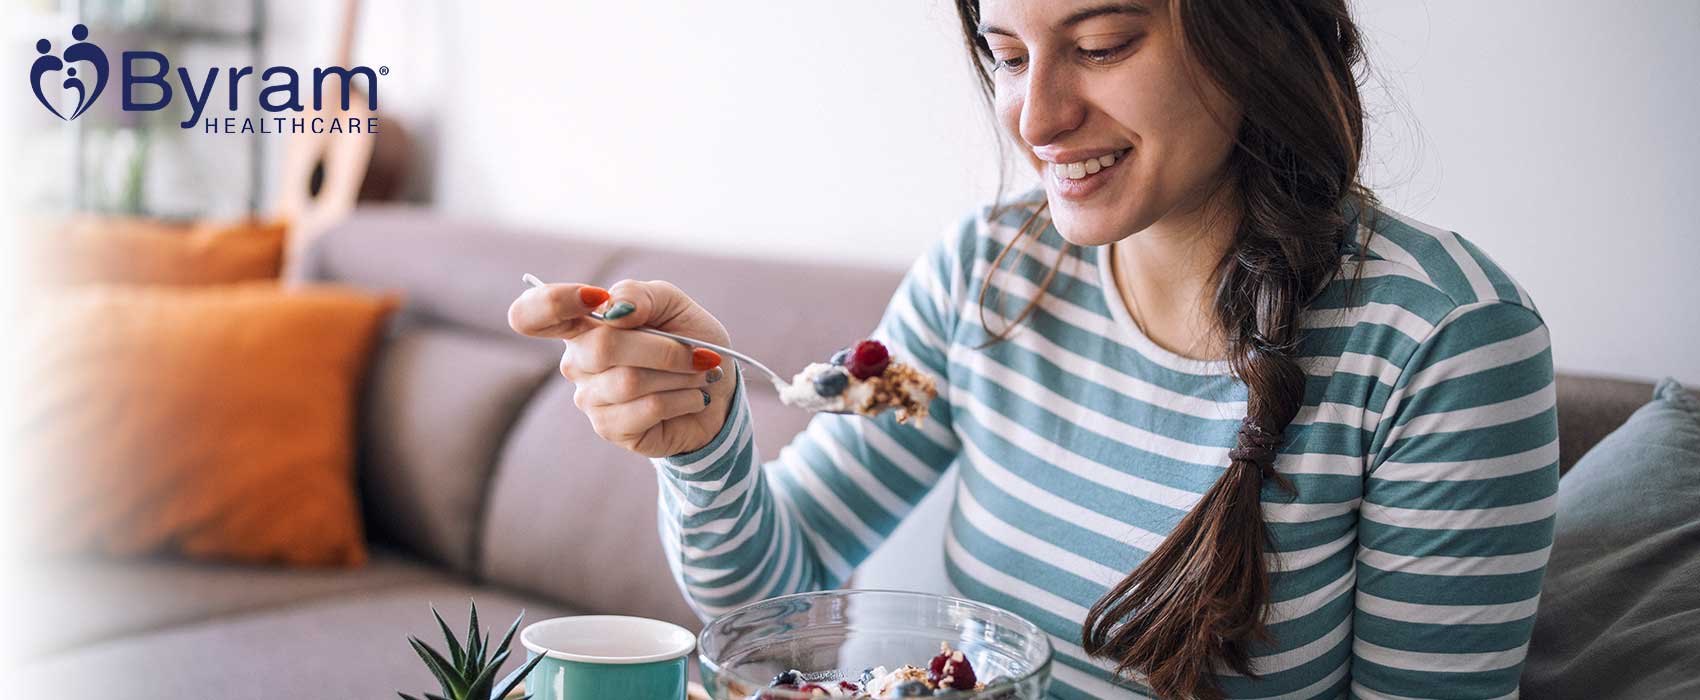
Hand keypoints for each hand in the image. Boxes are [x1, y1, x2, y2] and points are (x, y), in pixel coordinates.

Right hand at [508, 279, 736, 457]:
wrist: (719, 389)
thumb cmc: (690, 341)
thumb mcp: (672, 304)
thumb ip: (640, 295)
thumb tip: (613, 308)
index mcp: (582, 323)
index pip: (531, 313)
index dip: (551, 302)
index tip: (593, 297)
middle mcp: (576, 360)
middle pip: (602, 346)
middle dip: (663, 348)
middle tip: (698, 353)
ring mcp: (588, 397)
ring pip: (630, 380)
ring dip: (680, 375)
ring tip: (697, 375)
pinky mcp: (609, 427)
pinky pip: (647, 408)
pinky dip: (683, 398)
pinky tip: (693, 398)